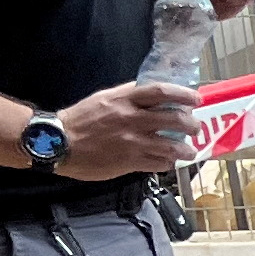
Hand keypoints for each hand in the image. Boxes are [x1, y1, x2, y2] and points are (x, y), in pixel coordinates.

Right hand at [53, 79, 201, 177]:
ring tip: (189, 151)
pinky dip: (168, 163)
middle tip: (195, 128)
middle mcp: (131, 119)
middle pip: (174, 119)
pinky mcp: (129, 162)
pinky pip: (159, 164)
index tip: (196, 99)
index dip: (183, 94)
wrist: (58, 143)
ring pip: (172, 146)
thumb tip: (152, 93)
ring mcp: (132, 142)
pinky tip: (168, 162)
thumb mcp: (104, 99)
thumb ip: (128, 95)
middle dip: (191, 124)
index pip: (161, 91)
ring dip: (186, 149)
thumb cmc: (81, 119)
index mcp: (124, 100)